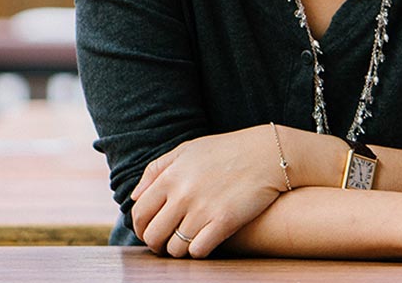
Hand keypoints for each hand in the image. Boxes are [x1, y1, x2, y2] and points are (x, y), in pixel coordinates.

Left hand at [131, 125, 285, 257]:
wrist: (267, 154)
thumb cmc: (226, 151)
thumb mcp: (188, 150)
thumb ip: (157, 169)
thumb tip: (134, 197)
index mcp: (171, 175)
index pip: (139, 212)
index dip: (141, 227)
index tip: (150, 229)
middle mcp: (183, 193)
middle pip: (153, 235)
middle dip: (156, 242)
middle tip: (166, 240)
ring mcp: (203, 209)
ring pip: (174, 248)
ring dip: (178, 248)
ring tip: (187, 239)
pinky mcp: (224, 222)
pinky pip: (197, 251)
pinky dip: (198, 249)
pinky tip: (206, 239)